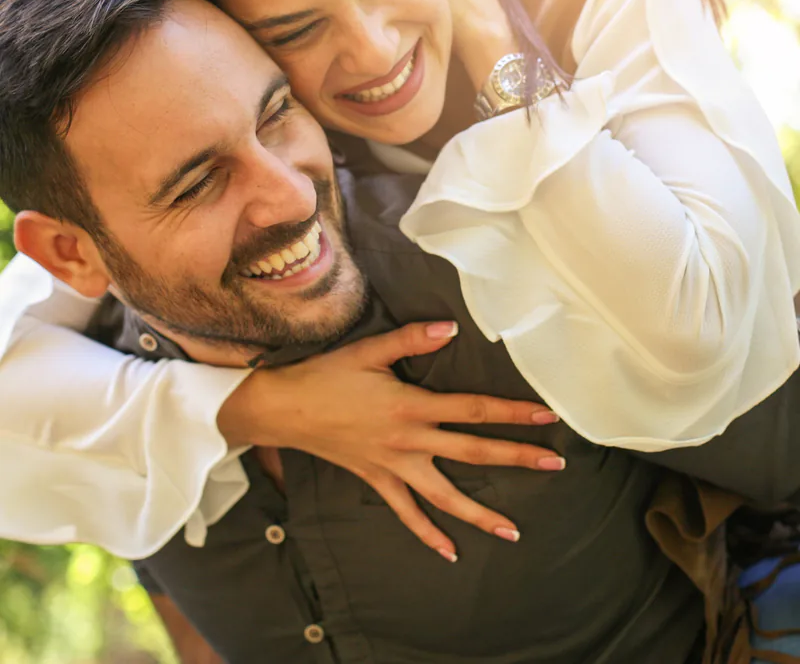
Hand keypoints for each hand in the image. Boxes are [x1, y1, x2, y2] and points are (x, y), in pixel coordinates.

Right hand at [220, 321, 563, 561]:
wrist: (285, 409)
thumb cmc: (326, 376)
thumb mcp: (367, 350)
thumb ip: (411, 339)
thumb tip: (451, 327)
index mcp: (412, 406)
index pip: (473, 409)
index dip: (511, 412)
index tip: (546, 416)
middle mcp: (409, 441)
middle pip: (472, 452)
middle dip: (516, 458)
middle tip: (554, 465)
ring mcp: (394, 466)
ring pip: (444, 496)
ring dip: (480, 513)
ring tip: (513, 530)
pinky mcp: (377, 480)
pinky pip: (407, 513)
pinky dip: (428, 534)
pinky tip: (450, 552)